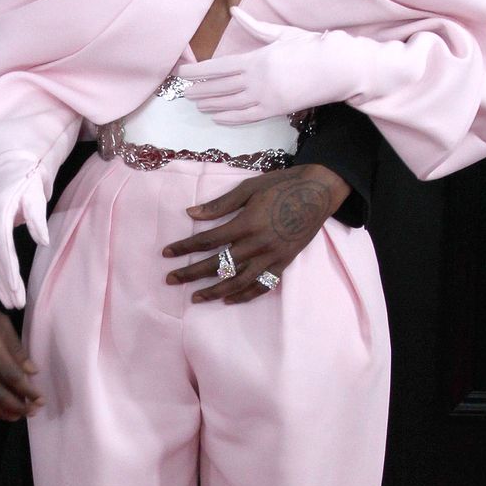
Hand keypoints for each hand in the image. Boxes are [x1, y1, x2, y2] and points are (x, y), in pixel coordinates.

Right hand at [0, 165, 48, 311]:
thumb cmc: (27, 183)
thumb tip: (43, 241)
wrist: (8, 170)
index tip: (15, 288)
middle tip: (17, 303)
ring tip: (8, 302)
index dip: (6, 267)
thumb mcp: (35, 195)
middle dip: (3, 282)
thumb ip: (37, 217)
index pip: (1, 244)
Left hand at [162, 165, 347, 303]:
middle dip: (192, 273)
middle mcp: (258, 244)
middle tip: (171, 279)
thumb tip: (191, 213)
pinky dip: (245, 295)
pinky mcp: (284, 264)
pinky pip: (262, 286)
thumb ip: (220, 204)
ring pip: (238, 281)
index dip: (185, 247)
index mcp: (247, 223)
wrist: (318, 193)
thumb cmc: (281, 186)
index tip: (167, 253)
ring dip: (214, 291)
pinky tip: (228, 300)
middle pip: (218, 265)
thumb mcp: (249, 188)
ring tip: (196, 297)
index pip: (208, 240)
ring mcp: (272, 257)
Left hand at [178, 6, 365, 123]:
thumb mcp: (283, 34)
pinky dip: (229, 118)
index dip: (198, 72)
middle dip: (200, 90)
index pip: (219, 67)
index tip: (183, 74)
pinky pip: (246, 117)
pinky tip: (217, 117)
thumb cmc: (312, 47)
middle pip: (220, 87)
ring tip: (197, 104)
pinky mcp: (275, 111)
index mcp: (257, 59)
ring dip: (211, 104)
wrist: (338, 68)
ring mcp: (265, 97)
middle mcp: (257, 80)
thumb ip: (256, 27)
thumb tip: (236, 11)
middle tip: (184, 93)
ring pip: (230, 104)